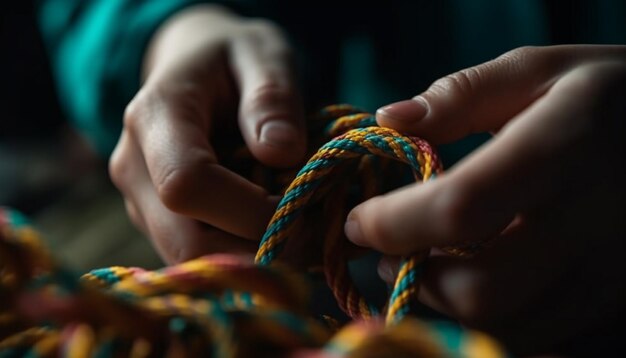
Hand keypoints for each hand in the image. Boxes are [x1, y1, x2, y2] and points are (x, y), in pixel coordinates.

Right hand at [109, 5, 305, 263]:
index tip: (300, 205)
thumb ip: (272, 96)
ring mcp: (140, 199)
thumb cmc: (231, 57)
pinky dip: (242, 255)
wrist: (194, 67)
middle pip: (186, 240)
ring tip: (299, 229)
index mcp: (155, 116)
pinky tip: (275, 230)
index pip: (186, 184)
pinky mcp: (157, 220)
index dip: (248, 209)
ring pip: (193, 258)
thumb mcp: (262, 54)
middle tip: (312, 232)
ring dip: (252, 257)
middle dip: (256, 247)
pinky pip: (199, 256)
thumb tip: (282, 154)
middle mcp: (134, 166)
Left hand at [344, 45, 625, 354]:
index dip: (394, 224)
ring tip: (438, 267)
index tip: (359, 222)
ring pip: (512, 330)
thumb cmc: (610, 96)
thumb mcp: (540, 71)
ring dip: (454, 308)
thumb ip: (462, 95)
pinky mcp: (624, 309)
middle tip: (394, 254)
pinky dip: (502, 322)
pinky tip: (492, 284)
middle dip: (419, 280)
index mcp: (565, 150)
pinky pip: (549, 342)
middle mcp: (596, 223)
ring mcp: (618, 278)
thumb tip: (389, 121)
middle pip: (482, 291)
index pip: (460, 208)